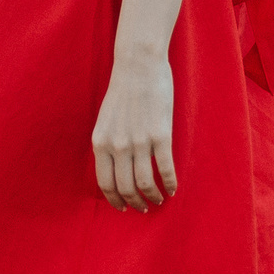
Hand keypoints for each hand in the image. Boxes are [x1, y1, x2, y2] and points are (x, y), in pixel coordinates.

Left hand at [90, 49, 176, 211]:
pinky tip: (173, 188)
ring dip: (153, 198)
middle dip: (136, 203)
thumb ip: (108, 143)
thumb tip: (115, 169)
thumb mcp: (105, 120)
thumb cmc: (123, 90)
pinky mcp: (160, 135)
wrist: (138, 65)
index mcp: (100, 142)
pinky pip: (165, 169)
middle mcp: (117, 145)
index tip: (123, 208)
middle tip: (144, 208)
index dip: (115, 200)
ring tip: (159, 200)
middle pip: (126, 188)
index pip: (105, 183)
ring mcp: (139, 141)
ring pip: (146, 184)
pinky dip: (170, 184)